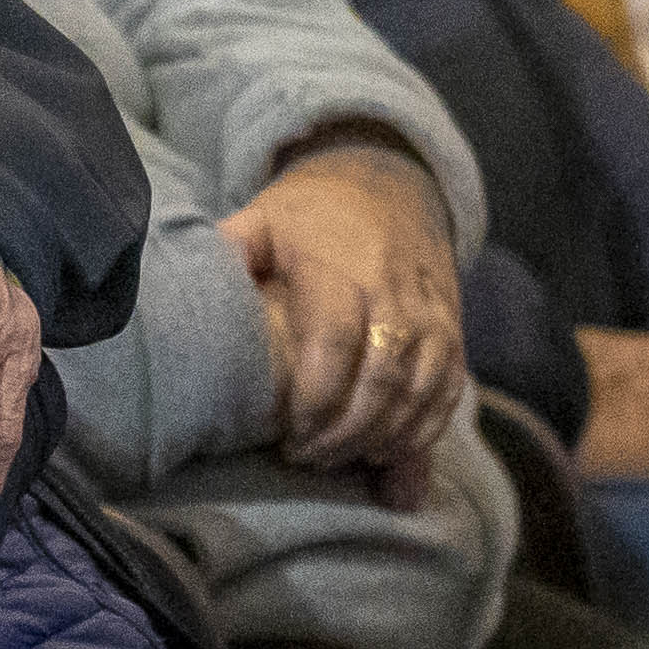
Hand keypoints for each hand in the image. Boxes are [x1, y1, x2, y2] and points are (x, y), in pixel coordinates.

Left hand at [219, 140, 465, 493]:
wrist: (390, 185)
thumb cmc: (310, 218)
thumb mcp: (263, 219)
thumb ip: (230, 252)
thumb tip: (194, 283)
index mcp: (341, 268)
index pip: (335, 341)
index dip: (315, 399)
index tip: (286, 435)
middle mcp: (395, 292)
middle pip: (383, 376)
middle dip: (346, 431)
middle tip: (305, 459)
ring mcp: (433, 314)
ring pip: (422, 389)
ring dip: (384, 438)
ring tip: (339, 463)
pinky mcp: (454, 332)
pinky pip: (449, 391)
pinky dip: (424, 432)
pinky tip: (387, 461)